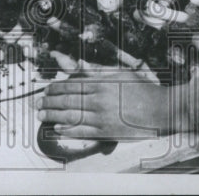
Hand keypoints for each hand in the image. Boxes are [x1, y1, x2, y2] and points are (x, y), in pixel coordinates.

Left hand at [36, 69, 185, 139]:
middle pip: (68, 100)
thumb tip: (80, 66)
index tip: (46, 90)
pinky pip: (82, 132)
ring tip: (41, 116)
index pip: (72, 85)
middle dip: (49, 102)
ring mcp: (102, 117)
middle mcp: (99, 99)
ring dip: (53, 116)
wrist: (161, 110)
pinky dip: (67, 131)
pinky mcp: (107, 132)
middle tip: (37, 103)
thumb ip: (99, 70)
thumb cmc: (143, 90)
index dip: (56, 88)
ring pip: (71, 116)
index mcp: (102, 83)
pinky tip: (57, 129)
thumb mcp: (121, 73)